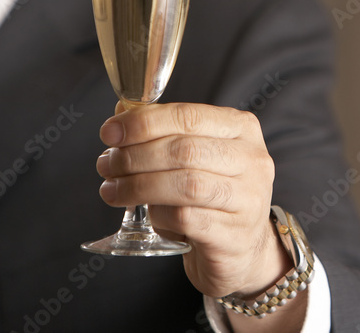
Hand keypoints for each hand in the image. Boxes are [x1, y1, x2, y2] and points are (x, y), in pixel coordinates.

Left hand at [95, 102, 290, 298]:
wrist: (242, 249)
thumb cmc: (212, 195)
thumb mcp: (195, 155)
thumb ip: (162, 131)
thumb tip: (122, 111)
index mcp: (242, 128)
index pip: (188, 116)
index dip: (143, 123)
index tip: (109, 132)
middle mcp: (252, 159)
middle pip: (184, 150)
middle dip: (135, 156)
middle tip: (107, 165)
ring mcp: (248, 199)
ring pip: (185, 185)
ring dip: (139, 186)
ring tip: (114, 190)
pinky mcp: (235, 235)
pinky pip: (187, 219)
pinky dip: (159, 215)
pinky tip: (148, 215)